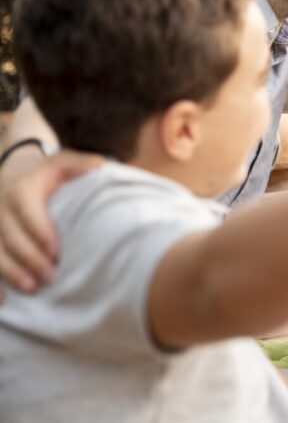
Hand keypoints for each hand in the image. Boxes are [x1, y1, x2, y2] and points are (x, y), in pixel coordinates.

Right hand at [0, 150, 102, 298]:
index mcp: (21, 189)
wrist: (12, 171)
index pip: (28, 212)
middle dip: (30, 258)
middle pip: (11, 237)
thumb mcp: (63, 161)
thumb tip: (100, 166)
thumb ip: (81, 164)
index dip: (40, 232)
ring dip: (11, 272)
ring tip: (32, 288)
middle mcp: (0, 207)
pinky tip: (3, 301)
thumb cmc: (47, 172)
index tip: (57, 252)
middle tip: (51, 277)